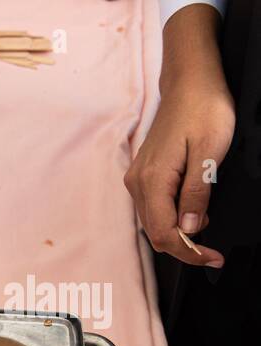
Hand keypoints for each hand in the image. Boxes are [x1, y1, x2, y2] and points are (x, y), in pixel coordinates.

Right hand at [124, 7, 233, 266]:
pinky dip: (172, 218)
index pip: (165, 232)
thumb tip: (189, 227)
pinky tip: (193, 212)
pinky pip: (153, 208)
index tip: (213, 258)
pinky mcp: (143, 175)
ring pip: (154, 223)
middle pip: (155, 233)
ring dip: (179, 233)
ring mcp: (138, 180)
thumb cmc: (204, 109)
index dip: (189, 252)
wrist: (190, 82)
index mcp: (153, 181)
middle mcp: (138, 184)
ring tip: (206, 229)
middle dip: (184, 248)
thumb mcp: (210, 151)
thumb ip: (196, 192)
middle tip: (213, 252)